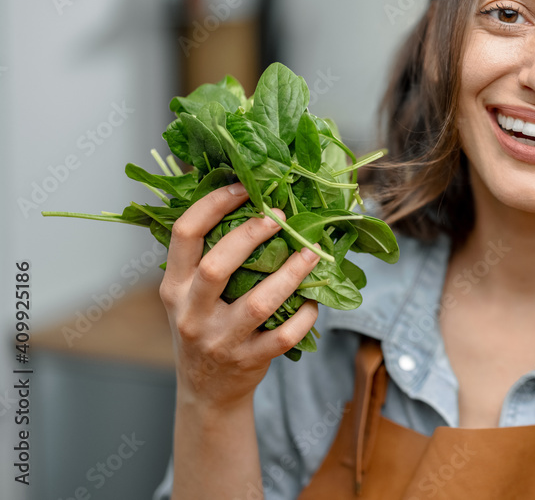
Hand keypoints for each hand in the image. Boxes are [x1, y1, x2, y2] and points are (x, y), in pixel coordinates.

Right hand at [158, 183, 320, 411]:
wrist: (205, 393)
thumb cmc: (204, 328)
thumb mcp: (188, 296)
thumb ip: (206, 258)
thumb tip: (249, 202)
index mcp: (174, 288)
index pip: (184, 234)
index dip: (213, 204)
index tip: (244, 186)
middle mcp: (191, 314)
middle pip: (217, 267)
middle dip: (251, 236)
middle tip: (280, 215)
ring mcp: (221, 340)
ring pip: (259, 302)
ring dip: (291, 273)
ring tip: (313, 251)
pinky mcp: (249, 361)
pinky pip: (284, 335)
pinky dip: (305, 315)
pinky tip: (315, 300)